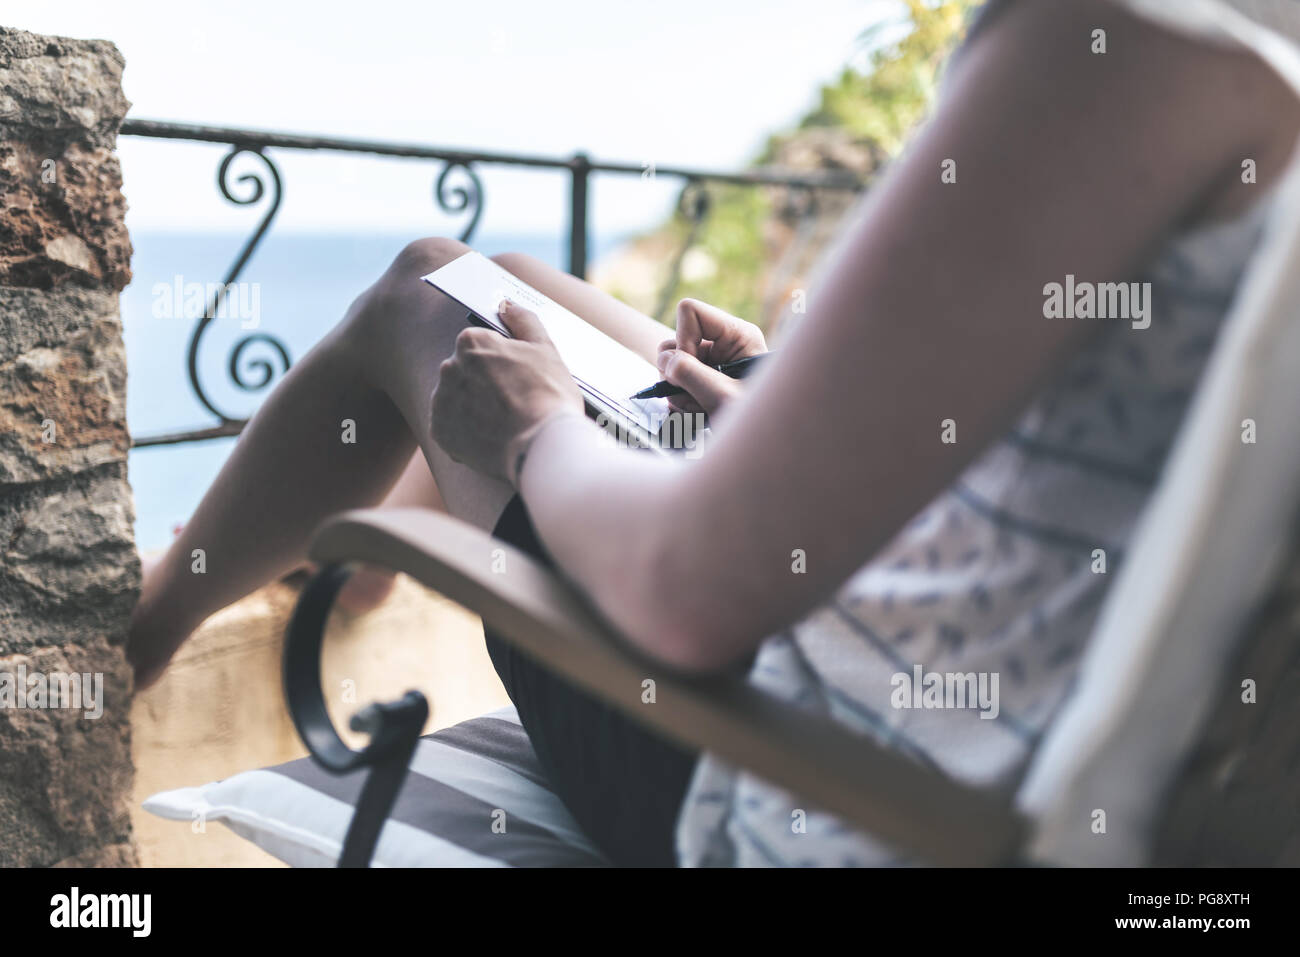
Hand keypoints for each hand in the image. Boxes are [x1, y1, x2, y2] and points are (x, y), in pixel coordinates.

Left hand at [431, 301, 582, 484]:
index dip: (502, 363)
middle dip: (484, 384)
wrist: (542, 447)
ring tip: (502, 423)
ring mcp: (442, 401)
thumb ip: (522, 320)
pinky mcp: (440, 432)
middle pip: (466, 372)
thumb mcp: (545, 348)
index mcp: (471, 342)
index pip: (481, 346)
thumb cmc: (549, 396)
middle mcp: (449, 368)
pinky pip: (451, 427)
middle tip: (513, 402)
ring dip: (473, 407)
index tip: (518, 379)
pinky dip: (466, 431)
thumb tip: (506, 304)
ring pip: (456, 399)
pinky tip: (490, 436)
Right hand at [657, 298, 766, 415]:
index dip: (682, 340)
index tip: (691, 370)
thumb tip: (665, 360)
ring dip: (678, 393)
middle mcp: (723, 344)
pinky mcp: (704, 380)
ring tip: (700, 411)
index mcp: (737, 334)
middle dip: (677, 374)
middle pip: (674, 342)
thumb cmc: (758, 421)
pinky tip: (698, 415)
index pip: (690, 312)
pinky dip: (681, 403)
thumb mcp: (723, 396)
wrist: (766, 445)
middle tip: (695, 399)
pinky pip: (676, 384)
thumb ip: (690, 375)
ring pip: (671, 366)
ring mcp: (712, 362)